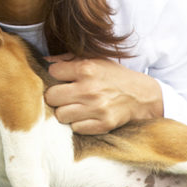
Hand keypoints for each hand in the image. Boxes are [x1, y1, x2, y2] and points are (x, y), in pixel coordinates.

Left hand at [44, 56, 163, 134]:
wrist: (142, 95)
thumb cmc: (113, 76)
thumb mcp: (95, 60)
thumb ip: (68, 59)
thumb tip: (44, 60)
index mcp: (86, 68)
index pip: (52, 72)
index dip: (55, 75)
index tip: (63, 78)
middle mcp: (90, 89)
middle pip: (51, 96)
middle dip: (56, 96)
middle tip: (64, 95)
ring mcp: (96, 108)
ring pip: (60, 115)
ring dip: (65, 112)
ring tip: (75, 106)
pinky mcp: (102, 125)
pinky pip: (75, 128)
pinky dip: (78, 123)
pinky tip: (86, 116)